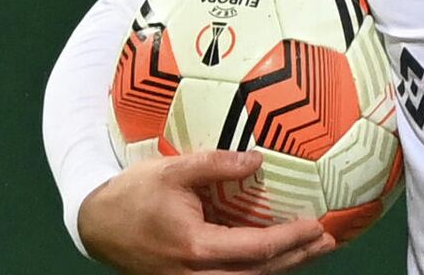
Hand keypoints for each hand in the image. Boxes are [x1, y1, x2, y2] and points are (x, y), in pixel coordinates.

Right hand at [79, 150, 338, 273]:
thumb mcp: (172, 170)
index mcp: (195, 247)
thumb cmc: (133, 194)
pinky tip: (277, 257)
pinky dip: (258, 271)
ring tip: (312, 250)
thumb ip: (216, 164)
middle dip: (296, 259)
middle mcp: (195, 273)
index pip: (255, 248)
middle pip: (258, 274)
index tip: (317, 224)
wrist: (95, 224)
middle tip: (328, 240)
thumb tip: (258, 159)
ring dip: (282, 268)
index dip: (290, 239)